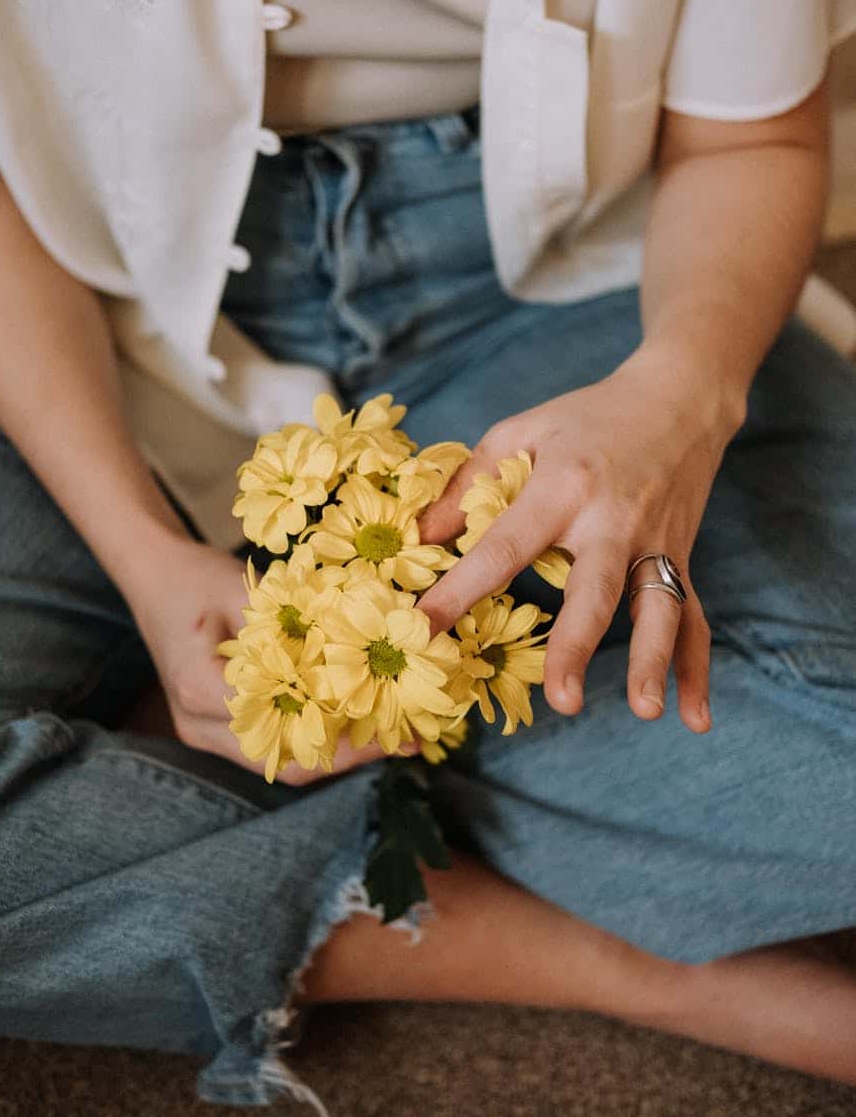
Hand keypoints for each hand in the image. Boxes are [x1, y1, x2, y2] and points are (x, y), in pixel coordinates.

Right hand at [123, 534, 399, 784]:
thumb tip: (364, 640)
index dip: (342, 730)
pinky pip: (275, 746)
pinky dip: (319, 737)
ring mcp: (205, 734)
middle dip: (352, 754)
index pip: (283, 725)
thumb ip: (292, 621)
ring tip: (399, 735)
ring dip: (340, 751)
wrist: (152, 575)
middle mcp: (199, 725)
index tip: (393, 719)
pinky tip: (360, 722)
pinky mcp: (218, 730)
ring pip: (282, 762)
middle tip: (411, 739)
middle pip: (285, 761)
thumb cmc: (196, 575)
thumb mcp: (244, 587)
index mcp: (200, 688)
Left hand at [416, 349, 742, 731]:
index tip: (424, 631)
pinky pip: (694, 619)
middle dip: (577, 646)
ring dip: (651, 662)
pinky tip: (694, 717)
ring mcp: (653, 544)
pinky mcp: (680, 558)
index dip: (461, 591)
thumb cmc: (587, 418)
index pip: (504, 549)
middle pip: (594, 591)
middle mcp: (612, 521)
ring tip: (644, 711)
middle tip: (560, 700)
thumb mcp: (522, 432)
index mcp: (563, 488)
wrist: (679, 399)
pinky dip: (696, 670)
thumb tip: (420, 538)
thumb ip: (468, 483)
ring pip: (658, 609)